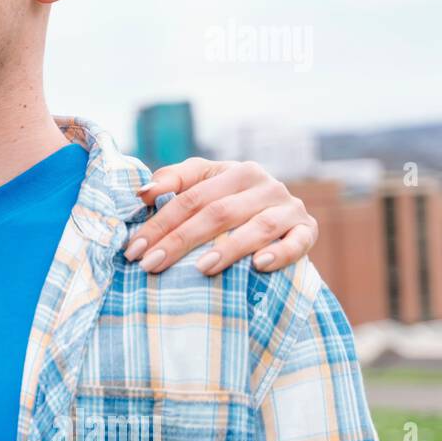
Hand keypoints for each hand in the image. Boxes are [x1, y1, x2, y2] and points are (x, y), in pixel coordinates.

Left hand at [124, 158, 317, 275]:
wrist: (284, 221)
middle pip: (216, 212)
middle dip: (180, 240)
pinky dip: (280, 253)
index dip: (159, 222)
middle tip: (151, 265)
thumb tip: (142, 192)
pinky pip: (297, 242)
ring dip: (228, 249)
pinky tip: (259, 265)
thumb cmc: (232, 204)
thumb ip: (173, 183)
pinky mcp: (308, 230)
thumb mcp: (204, 187)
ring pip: (256, 226)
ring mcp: (288, 206)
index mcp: (234, 171)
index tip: (133, 248)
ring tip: (201, 269)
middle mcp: (264, 184)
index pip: (190, 196)